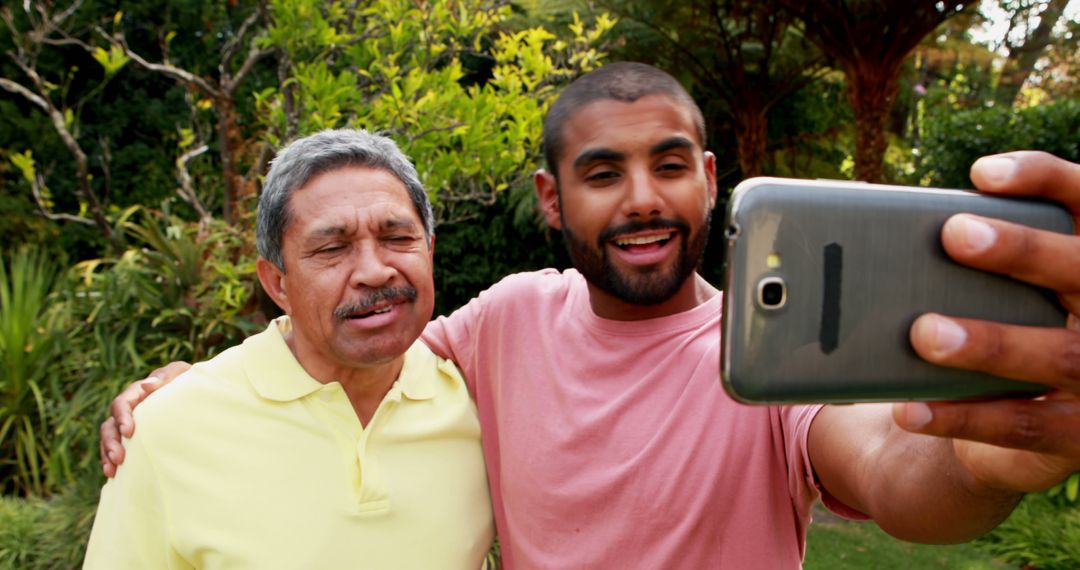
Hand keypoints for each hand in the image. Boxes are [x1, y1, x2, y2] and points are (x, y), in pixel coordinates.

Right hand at [99, 361, 191, 476]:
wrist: (196, 395)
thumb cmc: (188, 382)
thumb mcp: (180, 374)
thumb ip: (165, 376)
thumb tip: (146, 385)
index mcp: (138, 393)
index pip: (122, 403)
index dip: (122, 417)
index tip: (129, 432)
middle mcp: (129, 410)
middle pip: (110, 425)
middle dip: (111, 442)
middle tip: (118, 458)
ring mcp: (129, 425)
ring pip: (109, 439)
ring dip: (107, 454)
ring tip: (112, 471)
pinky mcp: (133, 439)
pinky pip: (116, 449)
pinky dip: (112, 461)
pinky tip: (114, 475)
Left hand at [897, 151, 1079, 492]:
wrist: (1023, 423)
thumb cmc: (997, 330)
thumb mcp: (991, 292)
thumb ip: (965, 265)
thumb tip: (876, 241)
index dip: (1043, 181)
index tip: (981, 173)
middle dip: (1023, 250)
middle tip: (955, 233)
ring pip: (1062, 354)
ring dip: (991, 342)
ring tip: (924, 333)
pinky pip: (1026, 426)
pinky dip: (965, 417)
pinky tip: (910, 407)